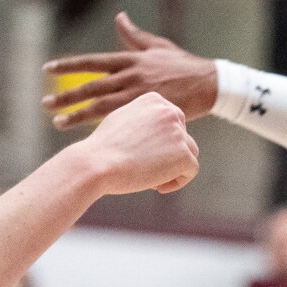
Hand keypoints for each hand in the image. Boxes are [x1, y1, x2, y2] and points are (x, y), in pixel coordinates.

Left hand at [44, 12, 218, 127]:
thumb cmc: (183, 64)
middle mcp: (131, 76)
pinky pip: (119, 119)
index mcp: (131, 59)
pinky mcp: (147, 111)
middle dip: (66, 95)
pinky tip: (88, 133)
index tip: (48, 68)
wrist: (209, 84)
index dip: (69, 64)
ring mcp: (138, 95)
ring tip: (58, 122)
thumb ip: (134, 35)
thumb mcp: (158, 45)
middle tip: (46, 103)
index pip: (93, 62)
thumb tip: (119, 17)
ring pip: (101, 106)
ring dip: (77, 114)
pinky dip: (102, 126)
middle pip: (92, 86)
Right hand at [80, 92, 199, 194]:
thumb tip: (157, 129)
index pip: (171, 122)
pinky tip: (158, 186)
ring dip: (174, 167)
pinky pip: (191, 170)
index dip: (161, 142)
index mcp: (154, 100)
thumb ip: (143, 120)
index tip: (143, 154)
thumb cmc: (102, 148)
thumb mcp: (122, 120)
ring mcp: (178, 132)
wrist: (95, 163)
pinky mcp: (183, 154)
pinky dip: (178, 181)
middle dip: (168, 154)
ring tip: (150, 179)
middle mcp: (169, 112)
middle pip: (182, 137)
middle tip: (145, 168)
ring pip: (189, 152)